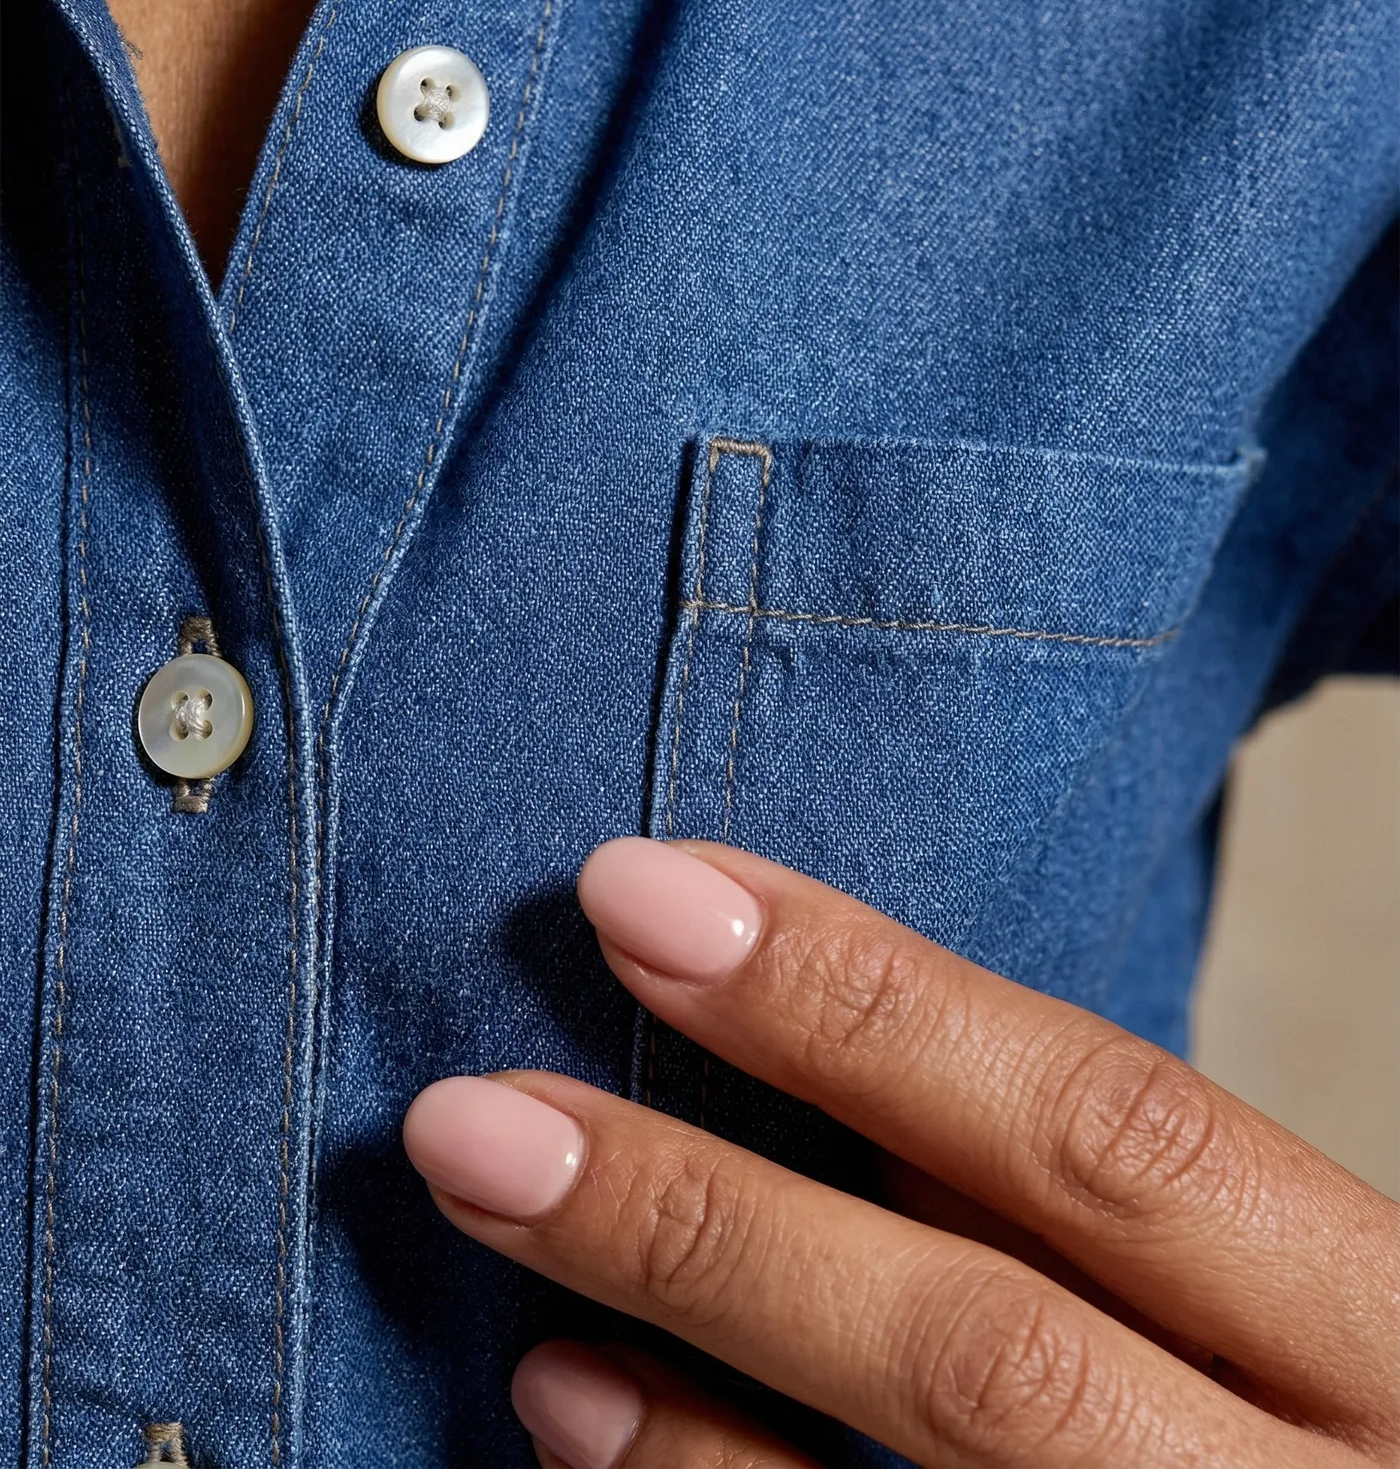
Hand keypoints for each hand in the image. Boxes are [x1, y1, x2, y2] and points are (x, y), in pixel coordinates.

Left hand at [403, 839, 1399, 1468]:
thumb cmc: (1302, 1415)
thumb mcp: (1273, 1297)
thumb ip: (1093, 1207)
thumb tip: (837, 1054)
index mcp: (1379, 1339)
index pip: (1118, 1132)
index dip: (871, 1002)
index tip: (643, 892)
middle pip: (984, 1352)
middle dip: (708, 1215)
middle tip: (472, 1112)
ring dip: (673, 1366)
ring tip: (492, 1236)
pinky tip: (570, 1409)